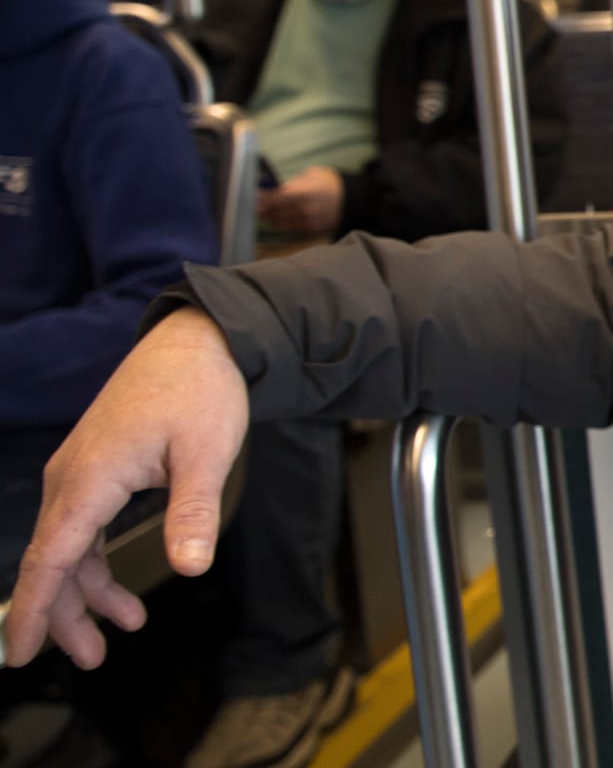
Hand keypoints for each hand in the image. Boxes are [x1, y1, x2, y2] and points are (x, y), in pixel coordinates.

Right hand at [4, 309, 248, 669]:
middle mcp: (72, 478)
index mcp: (90, 478)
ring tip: (124, 626)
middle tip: (93, 659)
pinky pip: (83, 528)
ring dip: (87, 593)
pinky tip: (124, 588)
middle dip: (65, 615)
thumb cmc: (199, 390)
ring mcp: (80, 473)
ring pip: (68, 548)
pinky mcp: (96, 469)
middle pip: (54, 562)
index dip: (32, 610)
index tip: (19, 654)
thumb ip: (193, 512)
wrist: (197, 341)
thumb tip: (191, 567)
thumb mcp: (206, 453)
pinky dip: (97, 562)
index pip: (49, 558)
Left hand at [257, 166, 343, 234]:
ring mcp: (309, 221)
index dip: (262, 198)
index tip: (251, 196)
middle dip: (262, 208)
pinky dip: (280, 223)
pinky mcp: (311, 230)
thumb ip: (291, 184)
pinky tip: (276, 217)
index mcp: (306, 192)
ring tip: (262, 211)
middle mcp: (306, 209)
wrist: (350, 198)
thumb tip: (270, 188)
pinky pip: (289, 228)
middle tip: (252, 204)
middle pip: (275, 212)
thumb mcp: (311, 175)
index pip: (276, 198)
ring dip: (269, 217)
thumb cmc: (327, 182)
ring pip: (279, 222)